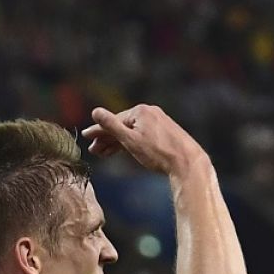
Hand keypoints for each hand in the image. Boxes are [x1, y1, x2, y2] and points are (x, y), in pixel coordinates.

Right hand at [80, 105, 207, 174]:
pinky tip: (124, 150)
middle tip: (93, 150)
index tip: (85, 136)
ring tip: (105, 154)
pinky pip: (142, 135)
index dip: (97, 130)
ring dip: (117, 142)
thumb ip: (111, 126)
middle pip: (122, 125)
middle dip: (106, 138)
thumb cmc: (158, 152)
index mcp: (140, 111)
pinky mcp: (165, 132)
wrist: (187, 162)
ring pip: (132, 131)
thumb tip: (95, 111)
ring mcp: (158, 121)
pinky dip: (131, 142)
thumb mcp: (130, 140)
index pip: (113, 121)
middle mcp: (150, 112)